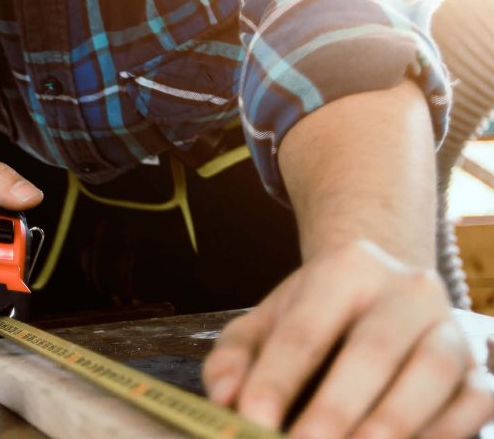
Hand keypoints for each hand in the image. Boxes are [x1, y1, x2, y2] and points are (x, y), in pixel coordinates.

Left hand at [202, 241, 492, 437]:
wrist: (381, 298)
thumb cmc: (312, 320)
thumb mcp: (262, 326)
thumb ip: (234, 360)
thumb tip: (225, 397)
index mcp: (346, 270)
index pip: (305, 331)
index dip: (276, 382)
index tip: (251, 421)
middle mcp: (408, 292)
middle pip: (373, 352)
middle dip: (336, 408)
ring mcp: (450, 330)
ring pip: (431, 375)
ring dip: (392, 424)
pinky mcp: (478, 372)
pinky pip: (472, 404)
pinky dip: (440, 434)